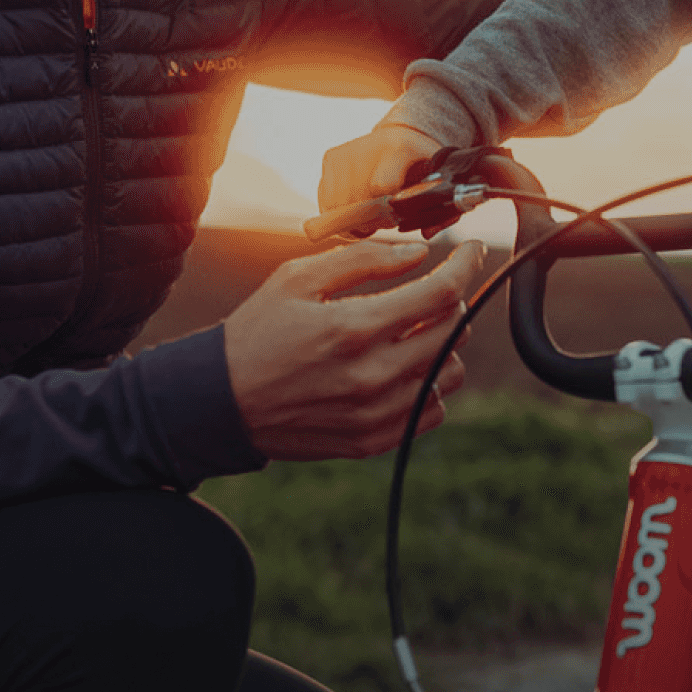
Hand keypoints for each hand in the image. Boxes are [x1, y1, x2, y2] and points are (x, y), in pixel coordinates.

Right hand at [222, 239, 483, 460]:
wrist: (219, 401)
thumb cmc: (257, 332)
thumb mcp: (297, 278)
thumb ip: (362, 259)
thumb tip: (418, 254)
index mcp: (353, 329)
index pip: (440, 294)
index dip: (465, 265)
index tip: (472, 250)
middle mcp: (371, 376)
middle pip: (452, 333)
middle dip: (450, 303)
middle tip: (429, 293)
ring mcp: (373, 414)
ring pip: (448, 374)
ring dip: (441, 347)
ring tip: (409, 334)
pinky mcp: (371, 441)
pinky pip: (431, 412)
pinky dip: (427, 386)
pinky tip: (399, 369)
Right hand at [317, 123, 441, 215]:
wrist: (400, 136)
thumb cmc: (422, 166)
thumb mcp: (438, 183)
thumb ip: (441, 212)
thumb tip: (426, 235)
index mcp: (400, 148)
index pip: (380, 186)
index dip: (386, 209)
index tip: (395, 216)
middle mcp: (368, 146)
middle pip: (357, 201)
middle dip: (371, 219)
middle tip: (385, 219)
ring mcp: (345, 152)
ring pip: (337, 205)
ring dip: (353, 219)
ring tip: (371, 214)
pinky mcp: (330, 158)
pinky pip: (325, 201)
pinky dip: (338, 212)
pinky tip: (355, 208)